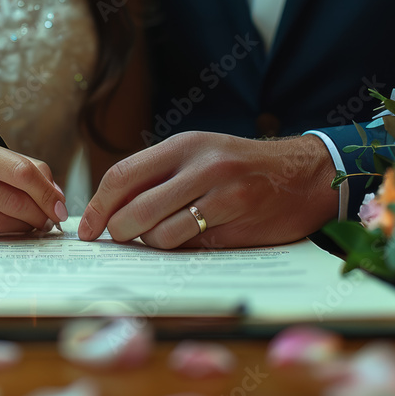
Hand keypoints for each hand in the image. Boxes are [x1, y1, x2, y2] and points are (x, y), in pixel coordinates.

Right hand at [0, 134, 67, 234]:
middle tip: (50, 220)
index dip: (46, 192)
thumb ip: (23, 167)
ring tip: (34, 225)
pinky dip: (3, 234)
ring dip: (24, 226)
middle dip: (39, 214)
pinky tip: (10, 229)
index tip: (61, 206)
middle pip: (12, 199)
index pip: (21, 171)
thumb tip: (57, 194)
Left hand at [78, 131, 338, 248]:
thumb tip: (111, 213)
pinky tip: (194, 240)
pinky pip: (191, 246)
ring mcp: (222, 194)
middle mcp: (201, 165)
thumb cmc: (242, 168)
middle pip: (135, 210)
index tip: (88, 230)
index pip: (122, 175)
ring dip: (153, 245)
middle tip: (119, 241)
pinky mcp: (238, 221)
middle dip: (119, 233)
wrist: (306, 174)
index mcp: (183, 145)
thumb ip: (159, 178)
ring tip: (166, 236)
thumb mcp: (200, 155)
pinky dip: (182, 250)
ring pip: (160, 235)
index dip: (99, 207)